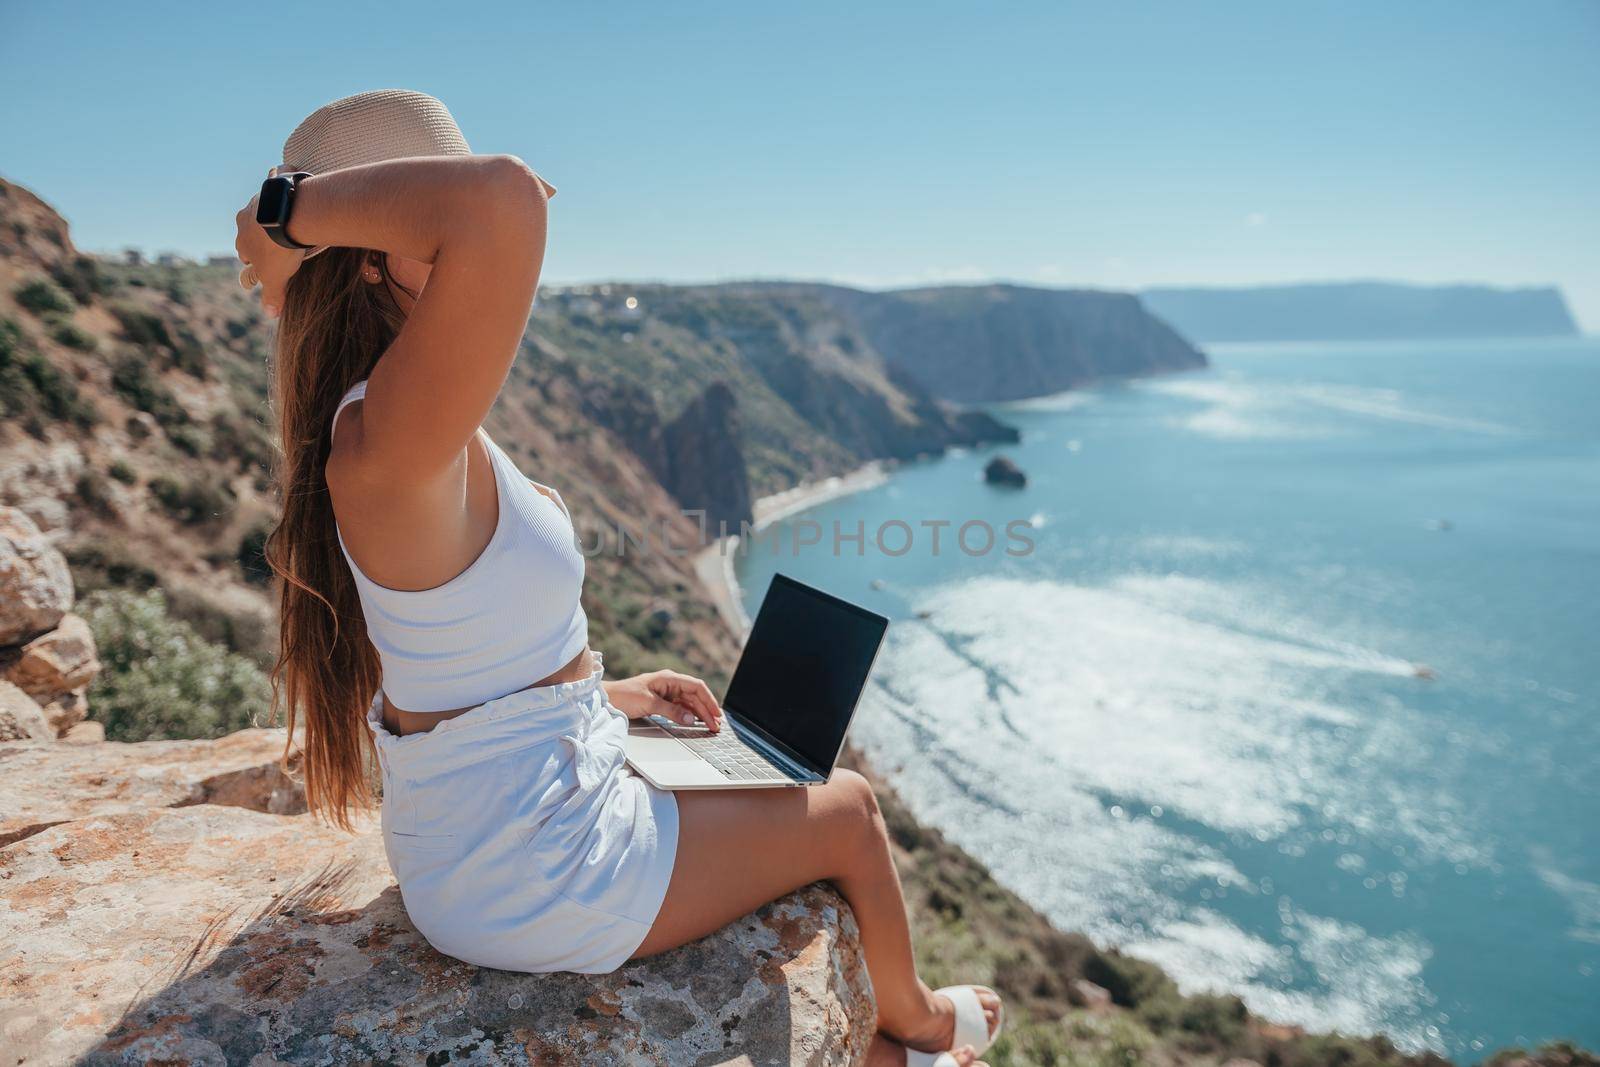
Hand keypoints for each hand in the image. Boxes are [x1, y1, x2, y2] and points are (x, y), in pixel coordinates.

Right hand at [235, 191, 305, 317]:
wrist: (289, 216)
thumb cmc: (280, 250)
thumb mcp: (277, 278)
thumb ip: (273, 296)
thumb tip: (271, 314)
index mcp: (242, 241)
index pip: (244, 253)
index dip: (255, 260)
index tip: (266, 263)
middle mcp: (244, 219)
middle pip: (249, 230)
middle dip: (260, 235)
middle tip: (277, 241)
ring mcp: (257, 200)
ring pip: (262, 208)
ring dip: (271, 213)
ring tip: (290, 218)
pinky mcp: (272, 185)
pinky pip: (276, 181)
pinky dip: (282, 184)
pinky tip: (294, 188)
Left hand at [605, 670, 721, 730]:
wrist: (607, 699)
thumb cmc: (625, 696)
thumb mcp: (649, 703)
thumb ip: (671, 711)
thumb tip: (690, 719)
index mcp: (669, 678)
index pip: (696, 687)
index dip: (709, 700)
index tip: (716, 713)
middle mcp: (671, 683)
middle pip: (695, 696)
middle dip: (707, 710)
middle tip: (716, 726)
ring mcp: (667, 692)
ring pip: (690, 703)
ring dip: (700, 714)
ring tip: (710, 726)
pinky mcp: (662, 701)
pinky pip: (681, 708)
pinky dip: (689, 715)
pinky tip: (696, 722)